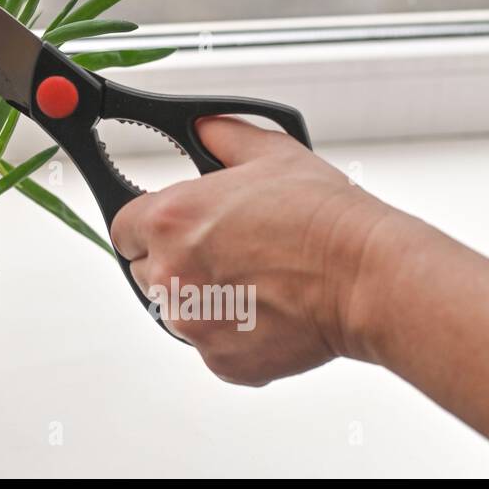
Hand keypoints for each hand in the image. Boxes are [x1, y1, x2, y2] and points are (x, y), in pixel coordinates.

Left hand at [110, 116, 396, 385]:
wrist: (366, 276)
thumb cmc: (323, 219)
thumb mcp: (269, 153)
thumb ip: (222, 137)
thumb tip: (203, 128)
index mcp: (170, 220)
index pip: (123, 229)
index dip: (148, 228)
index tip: (168, 230)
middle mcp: (171, 273)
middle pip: (146, 271)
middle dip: (175, 261)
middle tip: (224, 253)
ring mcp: (192, 321)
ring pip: (178, 310)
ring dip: (203, 298)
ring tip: (254, 281)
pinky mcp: (220, 360)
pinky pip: (211, 344)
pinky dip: (232, 332)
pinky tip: (267, 310)